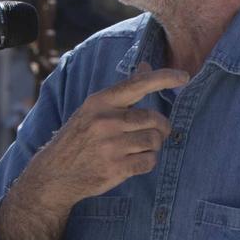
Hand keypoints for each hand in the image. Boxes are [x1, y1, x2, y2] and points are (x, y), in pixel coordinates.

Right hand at [38, 63, 188, 206]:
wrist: (55, 173)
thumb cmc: (80, 137)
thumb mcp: (95, 109)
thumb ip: (123, 90)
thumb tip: (146, 66)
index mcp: (100, 102)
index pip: (138, 84)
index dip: (164, 78)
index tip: (183, 77)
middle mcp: (105, 121)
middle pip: (154, 119)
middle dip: (161, 128)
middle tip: (154, 133)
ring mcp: (110, 146)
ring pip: (154, 141)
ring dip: (153, 146)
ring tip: (139, 148)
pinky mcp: (116, 168)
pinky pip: (149, 161)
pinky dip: (148, 162)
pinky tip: (135, 161)